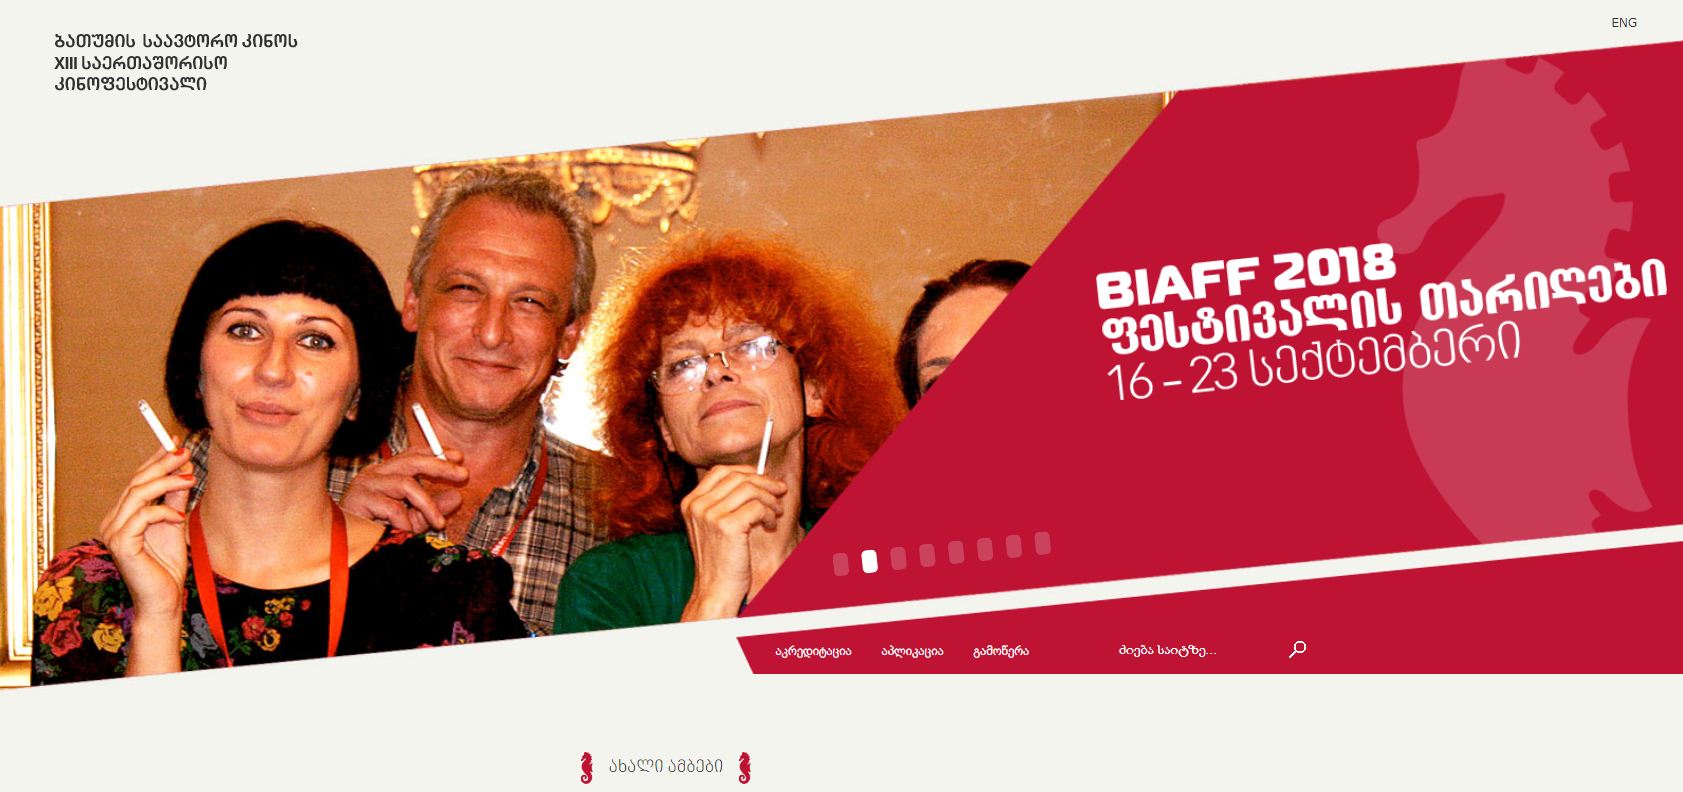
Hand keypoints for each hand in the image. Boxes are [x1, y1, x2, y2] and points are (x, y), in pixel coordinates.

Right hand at [97, 443, 193, 618]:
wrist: (164, 600)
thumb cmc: (167, 566)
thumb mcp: (175, 525)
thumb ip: (175, 499)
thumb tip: (183, 470)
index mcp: (123, 515)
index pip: (137, 480)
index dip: (156, 460)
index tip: (176, 444)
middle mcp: (113, 521)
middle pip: (135, 483)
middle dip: (161, 464)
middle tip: (184, 452)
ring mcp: (113, 532)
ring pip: (137, 495)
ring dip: (166, 483)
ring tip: (190, 479)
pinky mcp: (121, 545)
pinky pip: (141, 517)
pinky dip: (162, 511)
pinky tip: (180, 517)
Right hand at [338, 445, 467, 532]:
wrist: (343, 548)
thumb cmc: (375, 532)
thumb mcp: (411, 520)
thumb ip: (431, 509)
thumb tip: (457, 496)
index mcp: (385, 473)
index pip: (412, 454)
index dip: (436, 453)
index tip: (459, 457)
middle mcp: (374, 474)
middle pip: (412, 461)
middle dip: (441, 466)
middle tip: (463, 474)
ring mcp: (365, 484)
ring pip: (407, 484)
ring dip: (428, 505)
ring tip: (439, 523)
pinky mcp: (359, 499)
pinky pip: (393, 508)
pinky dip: (405, 522)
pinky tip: (405, 532)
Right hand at [678, 465, 787, 620]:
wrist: (715, 589)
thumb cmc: (720, 560)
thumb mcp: (713, 526)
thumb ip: (725, 503)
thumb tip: (756, 479)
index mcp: (691, 503)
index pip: (720, 471)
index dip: (745, 471)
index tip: (763, 478)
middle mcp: (697, 505)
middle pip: (738, 477)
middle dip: (764, 482)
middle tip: (780, 492)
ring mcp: (710, 515)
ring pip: (750, 489)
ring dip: (770, 499)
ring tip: (775, 513)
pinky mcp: (727, 526)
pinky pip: (758, 507)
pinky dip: (769, 514)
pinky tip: (769, 525)